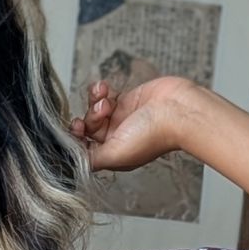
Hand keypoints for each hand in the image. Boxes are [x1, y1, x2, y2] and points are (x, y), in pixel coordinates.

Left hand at [69, 75, 194, 172]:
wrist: (178, 109)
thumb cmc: (153, 135)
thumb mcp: (114, 154)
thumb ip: (90, 158)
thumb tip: (70, 161)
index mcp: (112, 156)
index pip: (83, 150)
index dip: (75, 139)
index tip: (76, 129)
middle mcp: (114, 140)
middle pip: (86, 129)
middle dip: (88, 119)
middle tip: (99, 113)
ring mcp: (119, 120)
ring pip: (93, 110)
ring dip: (94, 103)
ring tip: (106, 100)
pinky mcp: (124, 101)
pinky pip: (101, 96)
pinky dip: (99, 91)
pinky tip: (105, 88)